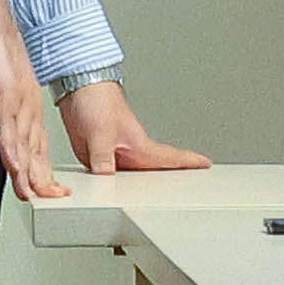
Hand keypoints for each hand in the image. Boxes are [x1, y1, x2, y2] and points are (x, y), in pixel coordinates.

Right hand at [0, 0, 67, 201]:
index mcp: (25, 112)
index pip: (35, 151)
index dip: (40, 175)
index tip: (47, 197)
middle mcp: (29, 108)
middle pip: (36, 151)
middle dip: (42, 178)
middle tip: (50, 202)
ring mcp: (20, 99)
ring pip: (25, 141)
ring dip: (27, 169)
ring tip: (30, 192)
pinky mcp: (7, 88)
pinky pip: (8, 121)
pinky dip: (10, 143)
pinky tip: (11, 161)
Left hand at [58, 77, 204, 175]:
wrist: (77, 86)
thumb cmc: (97, 101)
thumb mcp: (100, 134)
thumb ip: (103, 159)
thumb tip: (107, 180)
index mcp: (139, 145)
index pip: (170, 157)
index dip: (189, 162)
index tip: (206, 164)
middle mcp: (129, 151)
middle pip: (153, 171)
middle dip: (170, 180)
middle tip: (188, 187)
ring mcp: (114, 152)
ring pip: (130, 176)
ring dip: (138, 185)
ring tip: (149, 198)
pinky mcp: (97, 153)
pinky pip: (108, 173)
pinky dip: (112, 181)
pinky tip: (108, 187)